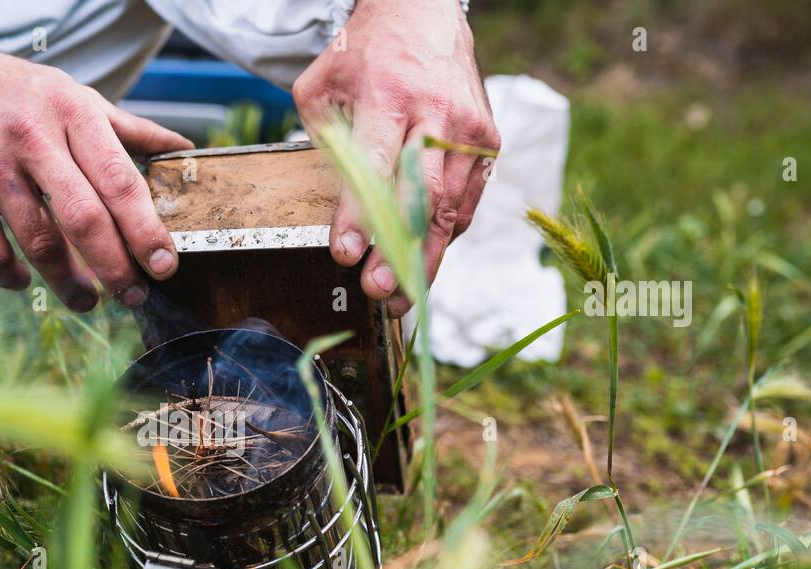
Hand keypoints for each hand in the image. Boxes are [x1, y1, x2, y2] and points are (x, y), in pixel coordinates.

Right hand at [0, 5, 191, 311]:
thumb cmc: (18, 96)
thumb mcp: (74, 97)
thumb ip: (128, 130)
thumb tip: (185, 152)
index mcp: (72, 111)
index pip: (120, 180)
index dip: (146, 230)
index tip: (165, 266)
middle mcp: (31, 136)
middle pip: (83, 219)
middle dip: (115, 268)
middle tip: (133, 297)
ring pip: (39, 243)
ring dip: (68, 284)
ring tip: (87, 301)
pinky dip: (14, 277)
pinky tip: (29, 282)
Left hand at [293, 0, 499, 316]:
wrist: (425, 15)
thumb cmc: (365, 56)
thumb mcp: (323, 85)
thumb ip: (323, 143)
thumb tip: (336, 210)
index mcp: (389, 97)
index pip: (376, 167)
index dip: (360, 216)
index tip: (345, 254)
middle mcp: (436, 115)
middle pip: (422, 198)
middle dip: (399, 252)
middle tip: (378, 291)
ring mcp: (469, 132)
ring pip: (450, 210)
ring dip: (425, 260)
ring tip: (400, 298)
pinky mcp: (487, 144)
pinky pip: (465, 204)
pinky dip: (443, 237)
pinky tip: (422, 262)